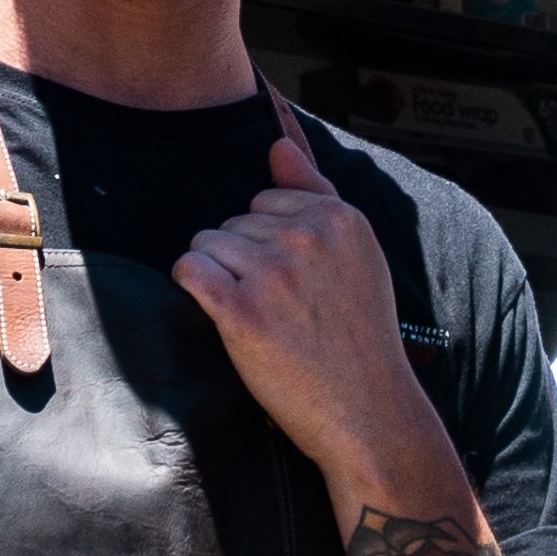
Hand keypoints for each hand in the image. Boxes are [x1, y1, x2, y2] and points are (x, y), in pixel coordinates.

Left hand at [173, 136, 435, 491]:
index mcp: (340, 217)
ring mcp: (273, 271)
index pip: (267, 198)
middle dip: (244, 260)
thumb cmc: (359, 338)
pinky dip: (194, 288)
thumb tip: (277, 142)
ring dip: (219, 278)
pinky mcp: (241, 309)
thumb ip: (316, 192)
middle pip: (234, 220)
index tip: (296, 283)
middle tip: (282, 308)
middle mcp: (307, 235)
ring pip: (207, 243)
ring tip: (258, 317)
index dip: (271, 241)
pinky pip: (190, 270)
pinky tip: (223, 314)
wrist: (366, 413)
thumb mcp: (357, 256)